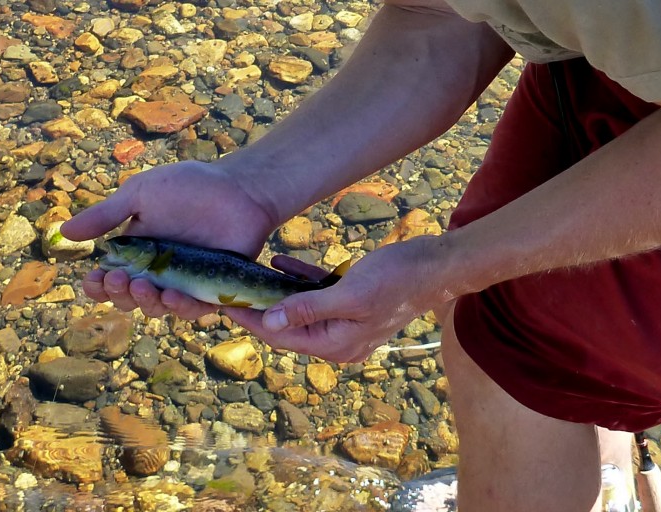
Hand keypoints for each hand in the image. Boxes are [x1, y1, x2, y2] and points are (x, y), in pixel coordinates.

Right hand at [60, 161, 277, 318]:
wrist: (238, 188)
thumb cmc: (189, 187)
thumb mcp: (140, 195)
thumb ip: (105, 215)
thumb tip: (64, 232)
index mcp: (137, 253)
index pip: (110, 279)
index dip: (98, 285)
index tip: (93, 279)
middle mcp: (158, 273)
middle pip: (131, 299)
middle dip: (120, 294)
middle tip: (120, 278)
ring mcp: (185, 284)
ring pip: (159, 308)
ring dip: (146, 302)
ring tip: (143, 286)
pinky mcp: (212, 291)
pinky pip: (194, 309)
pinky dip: (181, 306)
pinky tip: (171, 295)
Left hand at [225, 236, 451, 362]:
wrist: (436, 265)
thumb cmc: (397, 278)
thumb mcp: (350, 294)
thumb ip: (309, 308)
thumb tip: (270, 320)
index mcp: (337, 345)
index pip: (282, 335)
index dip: (251, 319)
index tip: (223, 303)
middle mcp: (339, 341)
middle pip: (288, 326)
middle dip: (259, 307)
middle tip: (228, 287)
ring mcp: (346, 324)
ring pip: (301, 310)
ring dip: (277, 292)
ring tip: (247, 274)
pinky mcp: (353, 304)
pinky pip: (318, 296)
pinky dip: (299, 282)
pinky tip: (280, 263)